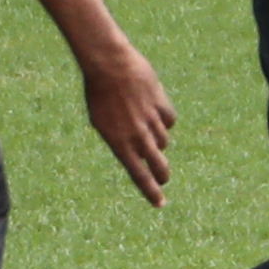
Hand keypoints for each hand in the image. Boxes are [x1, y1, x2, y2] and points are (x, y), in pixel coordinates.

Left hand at [80, 39, 175, 207]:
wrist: (109, 64)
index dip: (151, 192)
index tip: (160, 204)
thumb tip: (139, 150)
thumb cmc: (99, 92)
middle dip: (163, 175)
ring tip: (146, 128)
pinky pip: (169, 121)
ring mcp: (151, 121)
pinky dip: (164, 120)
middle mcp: (137, 136)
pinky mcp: (161, 105)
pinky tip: (155, 112)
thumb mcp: (102, 121)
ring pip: (163, 141)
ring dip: (157, 141)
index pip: (139, 175)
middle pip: (158, 165)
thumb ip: (121, 139)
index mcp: (119, 143)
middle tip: (164, 178)